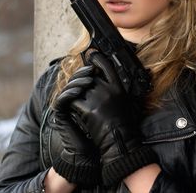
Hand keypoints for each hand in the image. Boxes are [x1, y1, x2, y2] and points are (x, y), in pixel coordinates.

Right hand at [52, 65, 100, 185]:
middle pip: (73, 81)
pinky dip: (70, 93)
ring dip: (77, 82)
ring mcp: (65, 107)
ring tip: (88, 79)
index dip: (86, 71)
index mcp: (80, 98)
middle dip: (82, 74)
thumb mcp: (106, 109)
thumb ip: (105, 95)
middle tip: (91, 69)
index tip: (96, 66)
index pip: (80, 79)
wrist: (91, 152)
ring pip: (67, 88)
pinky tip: (80, 90)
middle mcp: (71, 101)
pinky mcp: (60, 115)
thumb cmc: (101, 133)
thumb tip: (112, 78)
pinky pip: (62, 100)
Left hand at [70, 50, 156, 185]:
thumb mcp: (123, 100)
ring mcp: (97, 99)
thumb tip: (102, 78)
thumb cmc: (124, 124)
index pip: (107, 66)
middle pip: (89, 77)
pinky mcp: (88, 109)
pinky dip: (71, 103)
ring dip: (75, 92)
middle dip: (82, 80)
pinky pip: (74, 101)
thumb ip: (113, 89)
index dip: (97, 59)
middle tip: (77, 82)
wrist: (120, 141)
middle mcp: (108, 90)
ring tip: (73, 96)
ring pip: (79, 88)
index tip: (91, 54)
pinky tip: (71, 107)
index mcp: (119, 87)